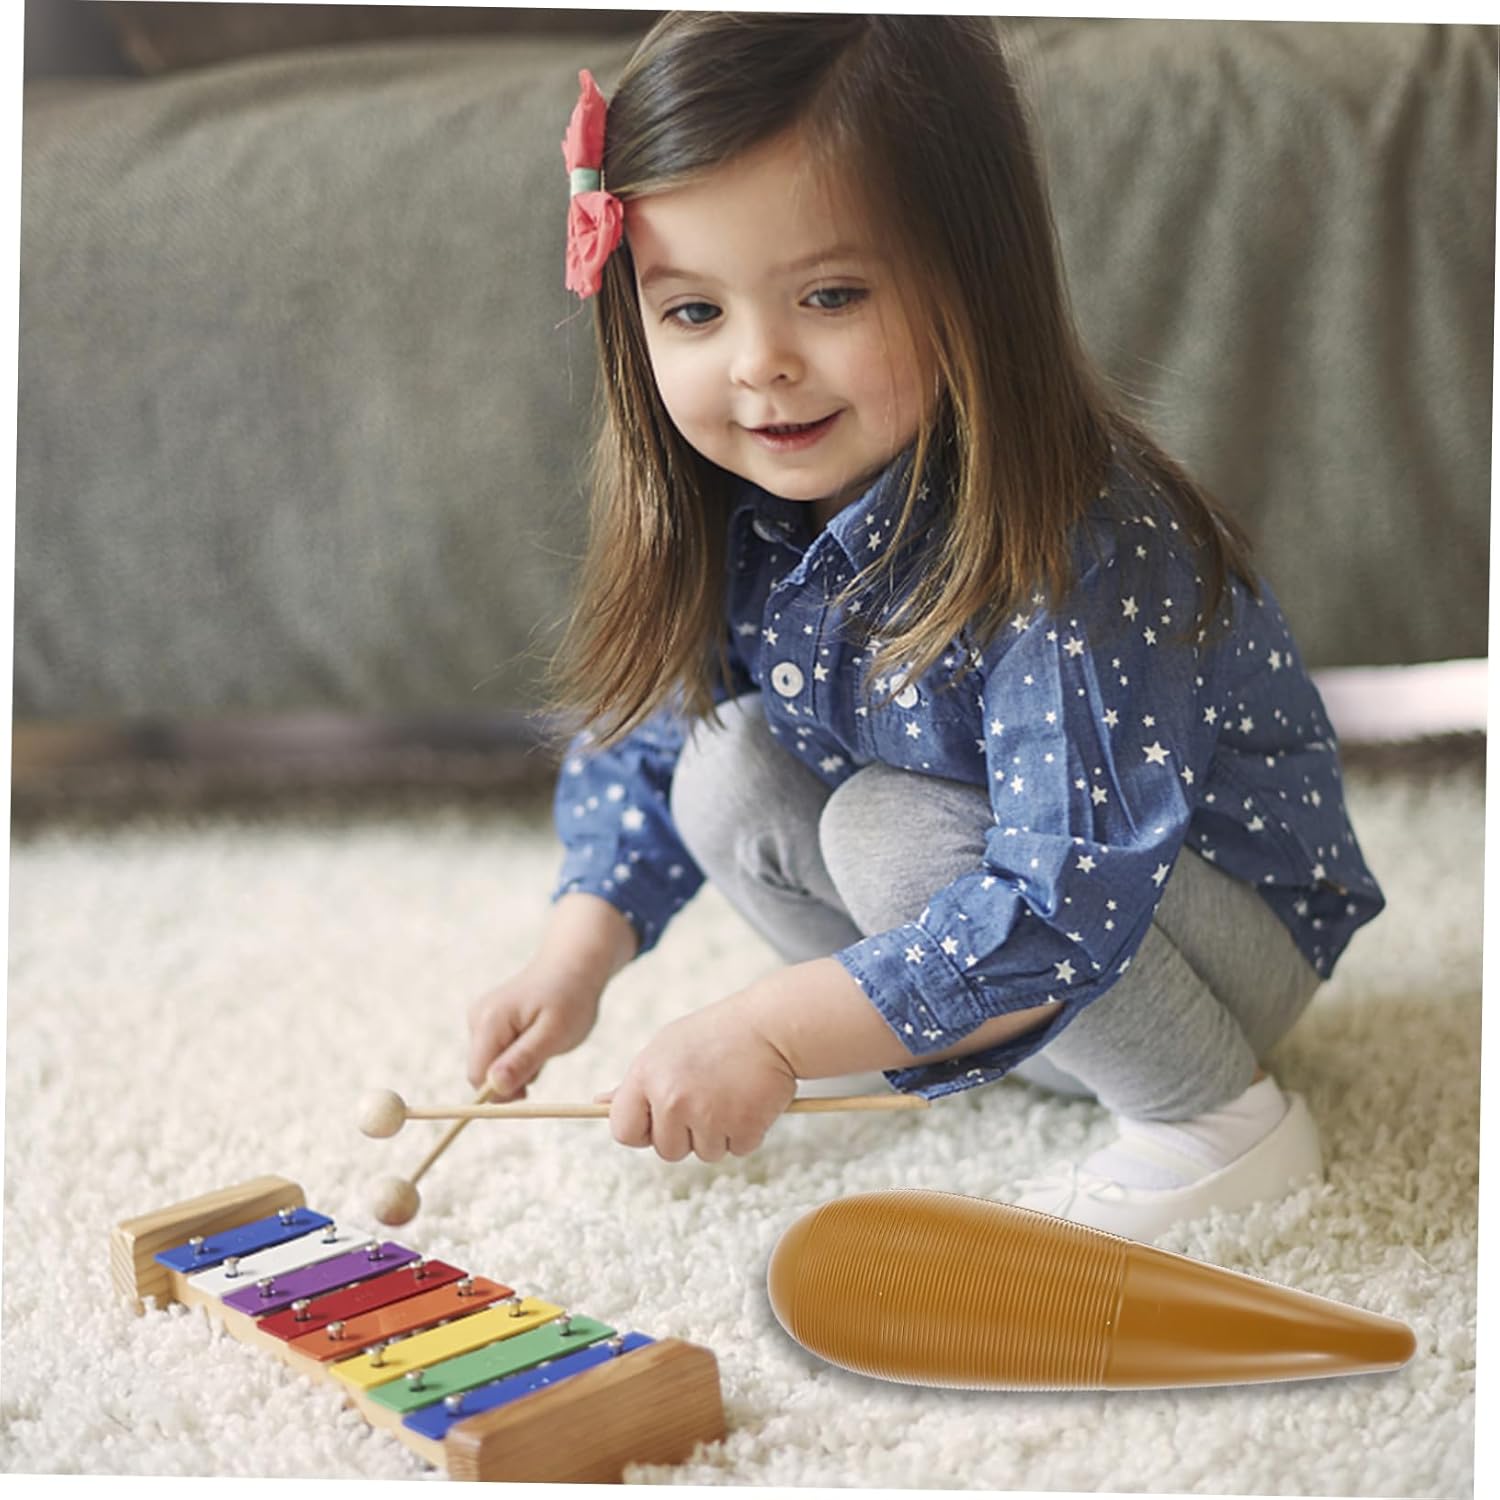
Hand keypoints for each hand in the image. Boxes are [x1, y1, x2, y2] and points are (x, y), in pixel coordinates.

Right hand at [466, 963, 600, 1100]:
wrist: (573, 965)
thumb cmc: (569, 998)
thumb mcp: (553, 1034)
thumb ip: (522, 1061)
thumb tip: (493, 1087)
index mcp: (489, 1021)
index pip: (477, 1076)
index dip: (500, 1093)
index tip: (530, 1092)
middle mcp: (478, 1019)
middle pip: (482, 1072)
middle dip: (512, 1078)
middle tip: (543, 1060)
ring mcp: (482, 1019)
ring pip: (492, 1066)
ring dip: (519, 1067)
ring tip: (543, 1044)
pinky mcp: (490, 1023)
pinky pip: (499, 1054)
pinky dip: (519, 1056)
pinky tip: (537, 1038)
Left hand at [603, 998, 796, 1161]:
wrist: (771, 1024)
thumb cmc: (716, 1035)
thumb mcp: (667, 1048)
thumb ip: (637, 1081)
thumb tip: (600, 1102)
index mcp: (646, 1075)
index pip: (622, 1130)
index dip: (642, 1131)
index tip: (659, 1120)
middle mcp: (671, 1098)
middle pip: (666, 1150)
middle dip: (687, 1134)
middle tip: (708, 1097)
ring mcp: (708, 1114)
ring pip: (705, 1153)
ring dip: (720, 1132)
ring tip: (731, 1092)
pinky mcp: (743, 1126)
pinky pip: (738, 1149)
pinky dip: (748, 1131)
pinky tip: (751, 1098)